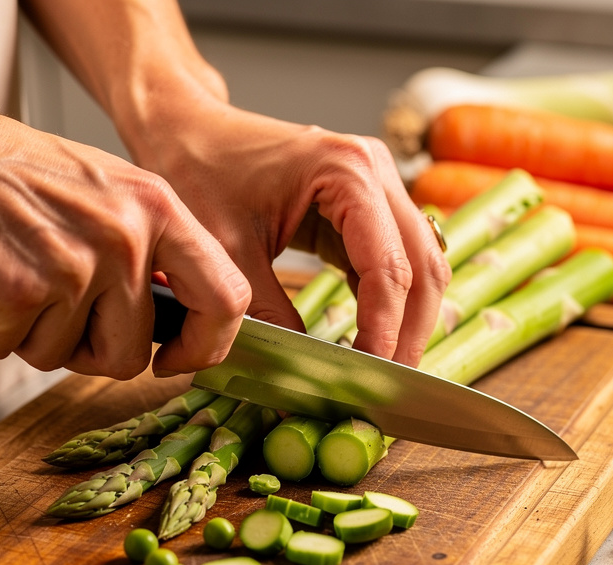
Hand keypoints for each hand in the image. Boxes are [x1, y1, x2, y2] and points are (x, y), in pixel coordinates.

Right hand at [0, 64, 249, 378]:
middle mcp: (125, 237)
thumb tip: (181, 319)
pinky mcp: (20, 289)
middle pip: (132, 353)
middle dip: (89, 353)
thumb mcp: (108, 191)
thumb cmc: (11, 173)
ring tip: (11, 280)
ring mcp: (75, 265)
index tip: (178, 359)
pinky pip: (10, 349)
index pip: (225, 297)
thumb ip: (150, 250)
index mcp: (158, 209)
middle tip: (56, 316)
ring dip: (31, 335)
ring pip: (66, 358)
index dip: (208, 346)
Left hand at [126, 100, 450, 366]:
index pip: (389, 267)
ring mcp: (378, 185)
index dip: (385, 330)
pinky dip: (391, 304)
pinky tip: (372, 340)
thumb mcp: (226, 250)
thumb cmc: (200, 170)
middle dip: (409, 332)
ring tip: (385, 370)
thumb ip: (267, 313)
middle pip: (423, 267)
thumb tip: (302, 373)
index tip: (370, 378)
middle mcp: (376, 171)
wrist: (189, 128)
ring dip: (409, 320)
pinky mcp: (369, 205)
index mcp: (346, 171)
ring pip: (422, 266)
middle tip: (389, 388)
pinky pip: (397, 261)